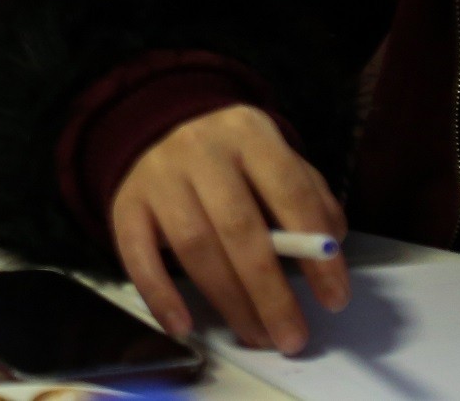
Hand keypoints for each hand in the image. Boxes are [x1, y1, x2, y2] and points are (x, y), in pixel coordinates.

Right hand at [109, 103, 349, 352]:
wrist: (155, 121)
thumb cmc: (230, 155)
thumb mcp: (273, 156)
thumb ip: (308, 196)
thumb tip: (328, 249)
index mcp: (248, 134)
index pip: (289, 192)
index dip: (316, 250)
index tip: (335, 299)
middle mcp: (200, 150)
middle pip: (239, 228)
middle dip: (270, 292)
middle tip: (292, 337)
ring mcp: (157, 177)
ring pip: (194, 246)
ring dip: (229, 301)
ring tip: (256, 336)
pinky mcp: (125, 203)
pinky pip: (137, 254)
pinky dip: (159, 294)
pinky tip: (183, 326)